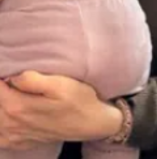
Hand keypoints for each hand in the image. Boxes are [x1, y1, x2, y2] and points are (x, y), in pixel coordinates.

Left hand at [0, 72, 122, 145]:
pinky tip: (11, 116)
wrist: (93, 123)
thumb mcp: (61, 84)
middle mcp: (11, 122)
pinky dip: (2, 126)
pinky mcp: (20, 141)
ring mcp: (14, 134)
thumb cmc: (79, 100)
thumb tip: (12, 76)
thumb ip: (32, 80)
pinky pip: (0, 136)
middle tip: (15, 82)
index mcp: (17, 106)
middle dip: (3, 89)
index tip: (12, 69)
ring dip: (3, 105)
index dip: (3, 76)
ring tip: (16, 93)